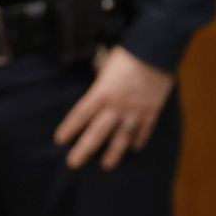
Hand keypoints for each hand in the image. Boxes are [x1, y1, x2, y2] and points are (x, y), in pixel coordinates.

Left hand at [54, 47, 173, 170]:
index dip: (69, 128)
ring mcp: (135, 111)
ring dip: (113, 153)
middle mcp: (116, 106)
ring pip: (121, 137)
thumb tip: (96, 82)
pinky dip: (139, 139)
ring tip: (106, 165)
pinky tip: (134, 148)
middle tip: (73, 163)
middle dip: (84, 149)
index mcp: (101, 92)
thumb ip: (100, 78)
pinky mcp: (152, 111)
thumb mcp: (105, 62)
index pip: (80, 114)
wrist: (155, 50)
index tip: (60, 140)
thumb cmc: (128, 52)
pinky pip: (144, 129)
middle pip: (97, 132)